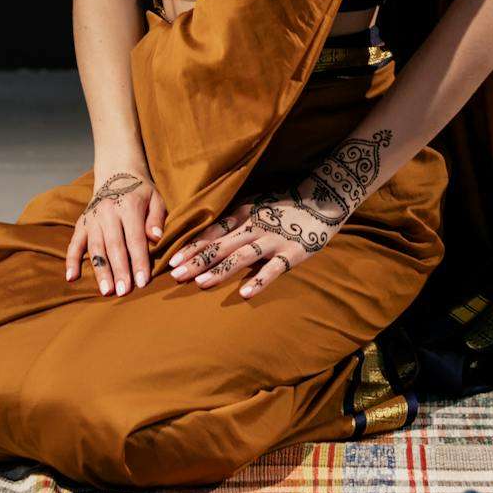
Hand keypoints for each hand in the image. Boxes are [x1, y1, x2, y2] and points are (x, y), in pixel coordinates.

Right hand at [65, 165, 167, 295]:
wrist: (116, 171)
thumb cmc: (140, 191)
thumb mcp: (155, 198)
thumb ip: (157, 218)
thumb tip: (156, 238)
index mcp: (129, 206)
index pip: (135, 239)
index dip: (139, 261)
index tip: (143, 282)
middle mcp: (108, 212)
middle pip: (114, 246)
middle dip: (119, 271)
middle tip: (123, 292)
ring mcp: (93, 218)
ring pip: (95, 247)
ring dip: (100, 271)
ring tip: (106, 291)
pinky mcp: (82, 223)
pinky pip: (74, 243)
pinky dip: (71, 260)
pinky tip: (72, 278)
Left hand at [167, 130, 392, 297]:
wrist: (322, 198)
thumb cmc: (282, 204)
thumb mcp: (254, 206)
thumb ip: (231, 222)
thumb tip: (202, 238)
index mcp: (243, 214)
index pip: (212, 233)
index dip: (191, 247)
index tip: (171, 260)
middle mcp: (254, 226)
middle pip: (221, 246)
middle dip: (196, 261)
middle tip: (175, 275)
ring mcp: (273, 240)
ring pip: (241, 257)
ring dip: (219, 270)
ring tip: (200, 284)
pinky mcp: (292, 253)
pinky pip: (273, 270)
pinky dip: (258, 281)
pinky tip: (244, 294)